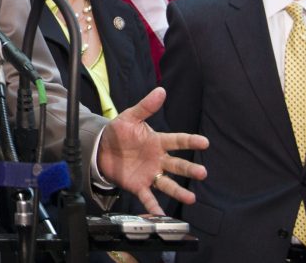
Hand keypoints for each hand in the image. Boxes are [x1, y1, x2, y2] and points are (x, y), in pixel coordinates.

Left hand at [98, 87, 207, 214]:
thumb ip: (145, 106)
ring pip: (167, 184)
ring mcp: (149, 173)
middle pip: (177, 165)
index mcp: (157, 142)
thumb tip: (160, 90)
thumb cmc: (119, 132)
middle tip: (202, 173)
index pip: (177, 141)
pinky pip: (148, 197)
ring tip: (191, 198)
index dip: (190, 141)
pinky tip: (162, 214)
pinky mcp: (139, 185)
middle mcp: (158, 159)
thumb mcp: (130, 117)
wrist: (101, 148)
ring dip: (179, 191)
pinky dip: (154, 206)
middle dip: (189, 169)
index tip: (204, 142)